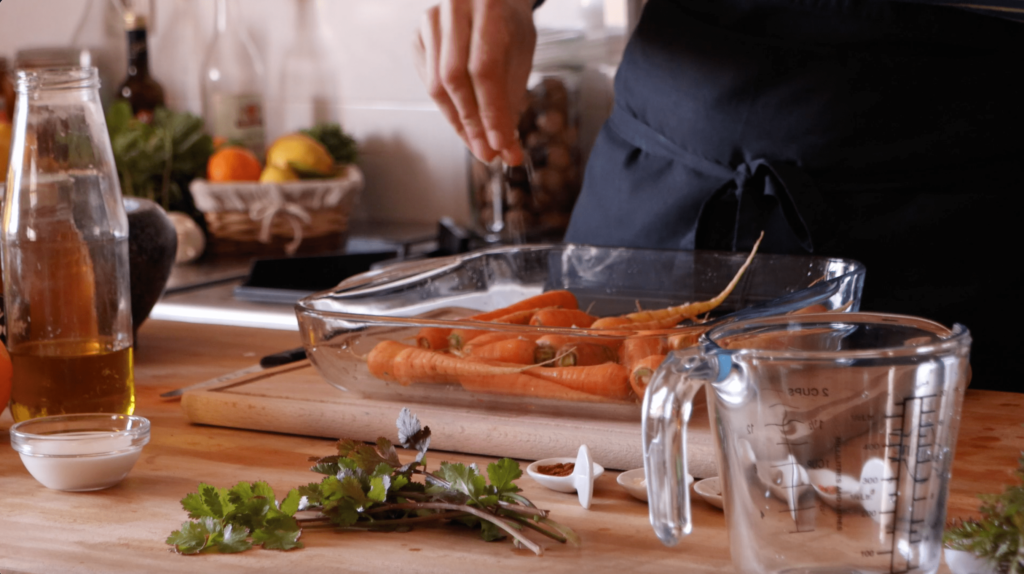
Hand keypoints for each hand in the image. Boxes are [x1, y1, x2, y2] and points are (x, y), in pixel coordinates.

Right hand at [414, 0, 536, 164]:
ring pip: (437, 85)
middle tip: (487, 153)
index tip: (500, 145)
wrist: (493, 1)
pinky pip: (428, 82)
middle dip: (472, 123)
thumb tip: (507, 152)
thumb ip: (511, 103)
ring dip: (458, 122)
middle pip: (455, 79)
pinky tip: (463, 118)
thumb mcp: (521, 58)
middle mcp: (455, 9)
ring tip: (477, 143)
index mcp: (488, 7)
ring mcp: (431, 21)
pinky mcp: (417, 36)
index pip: (485, 70)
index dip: (491, 113)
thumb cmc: (509, 29)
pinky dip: (447, 107)